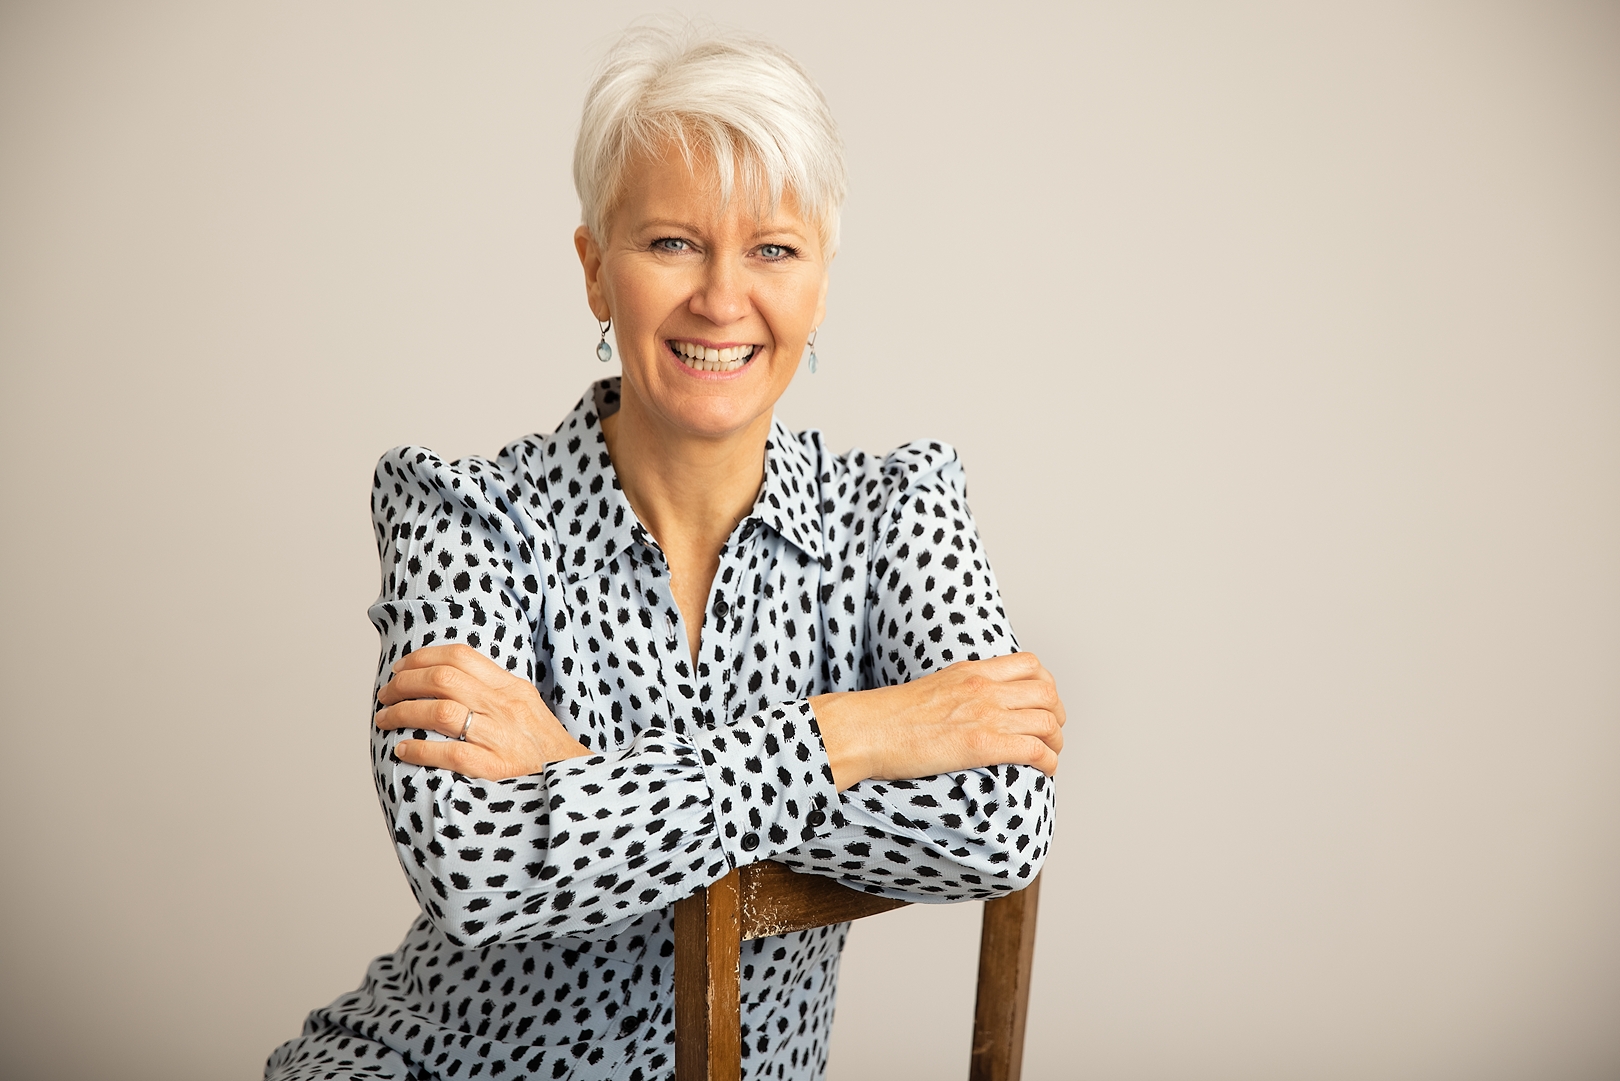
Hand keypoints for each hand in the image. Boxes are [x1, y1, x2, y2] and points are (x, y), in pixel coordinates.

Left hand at [374, 643, 591, 780]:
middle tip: (385, 694)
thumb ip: (492, 692)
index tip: (401, 667)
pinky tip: (402, 750)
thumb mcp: (526, 707)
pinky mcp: (496, 768)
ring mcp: (501, 737)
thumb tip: (447, 681)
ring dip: (404, 713)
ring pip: (441, 711)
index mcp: (512, 688)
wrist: (576, 783)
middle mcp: (506, 706)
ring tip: (385, 719)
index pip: (460, 656)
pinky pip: (449, 753)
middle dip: (404, 683)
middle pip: (443, 679)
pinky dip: (419, 750)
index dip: (422, 657)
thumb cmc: (544, 749)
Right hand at [810, 652, 1064, 790]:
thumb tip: (973, 704)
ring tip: (1051, 755)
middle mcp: (983, 688)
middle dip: (1058, 714)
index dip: (1048, 686)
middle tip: (1053, 733)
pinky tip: (1045, 770)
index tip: (1045, 704)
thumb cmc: (889, 716)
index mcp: (972, 671)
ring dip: (1056, 741)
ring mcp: (984, 715)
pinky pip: (1034, 750)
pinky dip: (1048, 761)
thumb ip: (960, 689)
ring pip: (1047, 721)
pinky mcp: (981, 745)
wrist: (865, 729)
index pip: (1031, 665)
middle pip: (1047, 692)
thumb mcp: (933, 687)